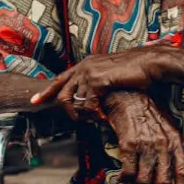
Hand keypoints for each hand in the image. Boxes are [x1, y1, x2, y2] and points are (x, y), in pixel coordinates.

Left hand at [30, 48, 162, 114]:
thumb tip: (95, 94)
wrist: (148, 63)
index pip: (60, 78)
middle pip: (61, 90)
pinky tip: (102, 118)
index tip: (35, 101)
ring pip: (74, 100)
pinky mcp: (97, 81)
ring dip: (83, 114)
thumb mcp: (111, 73)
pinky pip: (88, 104)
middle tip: (74, 119)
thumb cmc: (135, 69)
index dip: (47, 91)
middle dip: (65, 108)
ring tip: (94, 120)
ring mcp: (89, 73)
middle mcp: (84, 67)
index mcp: (86, 63)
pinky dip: (94, 114)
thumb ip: (99, 80)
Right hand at [103, 91, 183, 183]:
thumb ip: (169, 149)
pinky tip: (123, 176)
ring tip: (135, 177)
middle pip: (162, 181)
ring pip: (144, 180)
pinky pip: (128, 173)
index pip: (182, 171)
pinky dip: (125, 179)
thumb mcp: (166, 128)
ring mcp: (145, 145)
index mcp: (175, 140)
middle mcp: (163, 144)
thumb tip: (167, 174)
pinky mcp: (128, 145)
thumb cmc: (147, 113)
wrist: (127, 96)